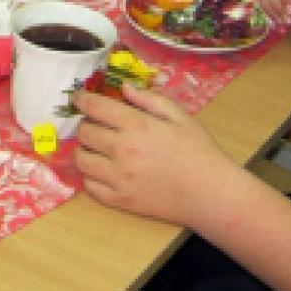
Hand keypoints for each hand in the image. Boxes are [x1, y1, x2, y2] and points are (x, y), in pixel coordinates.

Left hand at [72, 85, 231, 225]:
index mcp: (136, 126)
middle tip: (96, 125)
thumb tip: (125, 89)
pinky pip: (90, 187)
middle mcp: (122, 150)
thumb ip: (150, 99)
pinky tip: (103, 171)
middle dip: (86, 124)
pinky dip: (91, 177)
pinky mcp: (120, 201)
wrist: (211, 194)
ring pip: (81, 159)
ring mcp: (118, 178)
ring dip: (85, 150)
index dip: (82, 99)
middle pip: (84, 132)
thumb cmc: (199, 152)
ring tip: (97, 148)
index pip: (95, 107)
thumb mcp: (180, 117)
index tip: (79, 98)